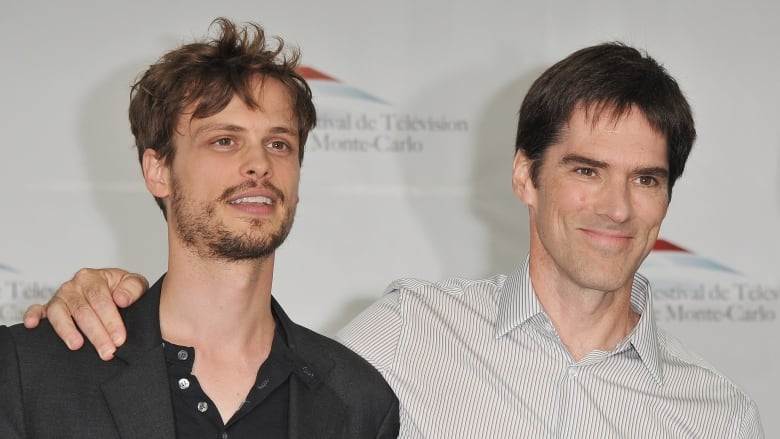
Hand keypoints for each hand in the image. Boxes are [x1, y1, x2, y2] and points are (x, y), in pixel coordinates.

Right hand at [22, 268, 148, 359]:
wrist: (112, 288)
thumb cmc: (122, 288)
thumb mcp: (134, 283)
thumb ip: (133, 288)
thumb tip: (121, 299)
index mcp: (94, 278)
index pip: (101, 300)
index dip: (111, 320)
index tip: (119, 339)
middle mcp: (74, 286)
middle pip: (83, 310)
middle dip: (96, 333)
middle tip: (107, 351)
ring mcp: (60, 297)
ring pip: (59, 313)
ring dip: (67, 330)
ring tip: (77, 345)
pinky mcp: (49, 307)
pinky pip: (37, 309)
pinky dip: (33, 315)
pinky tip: (33, 325)